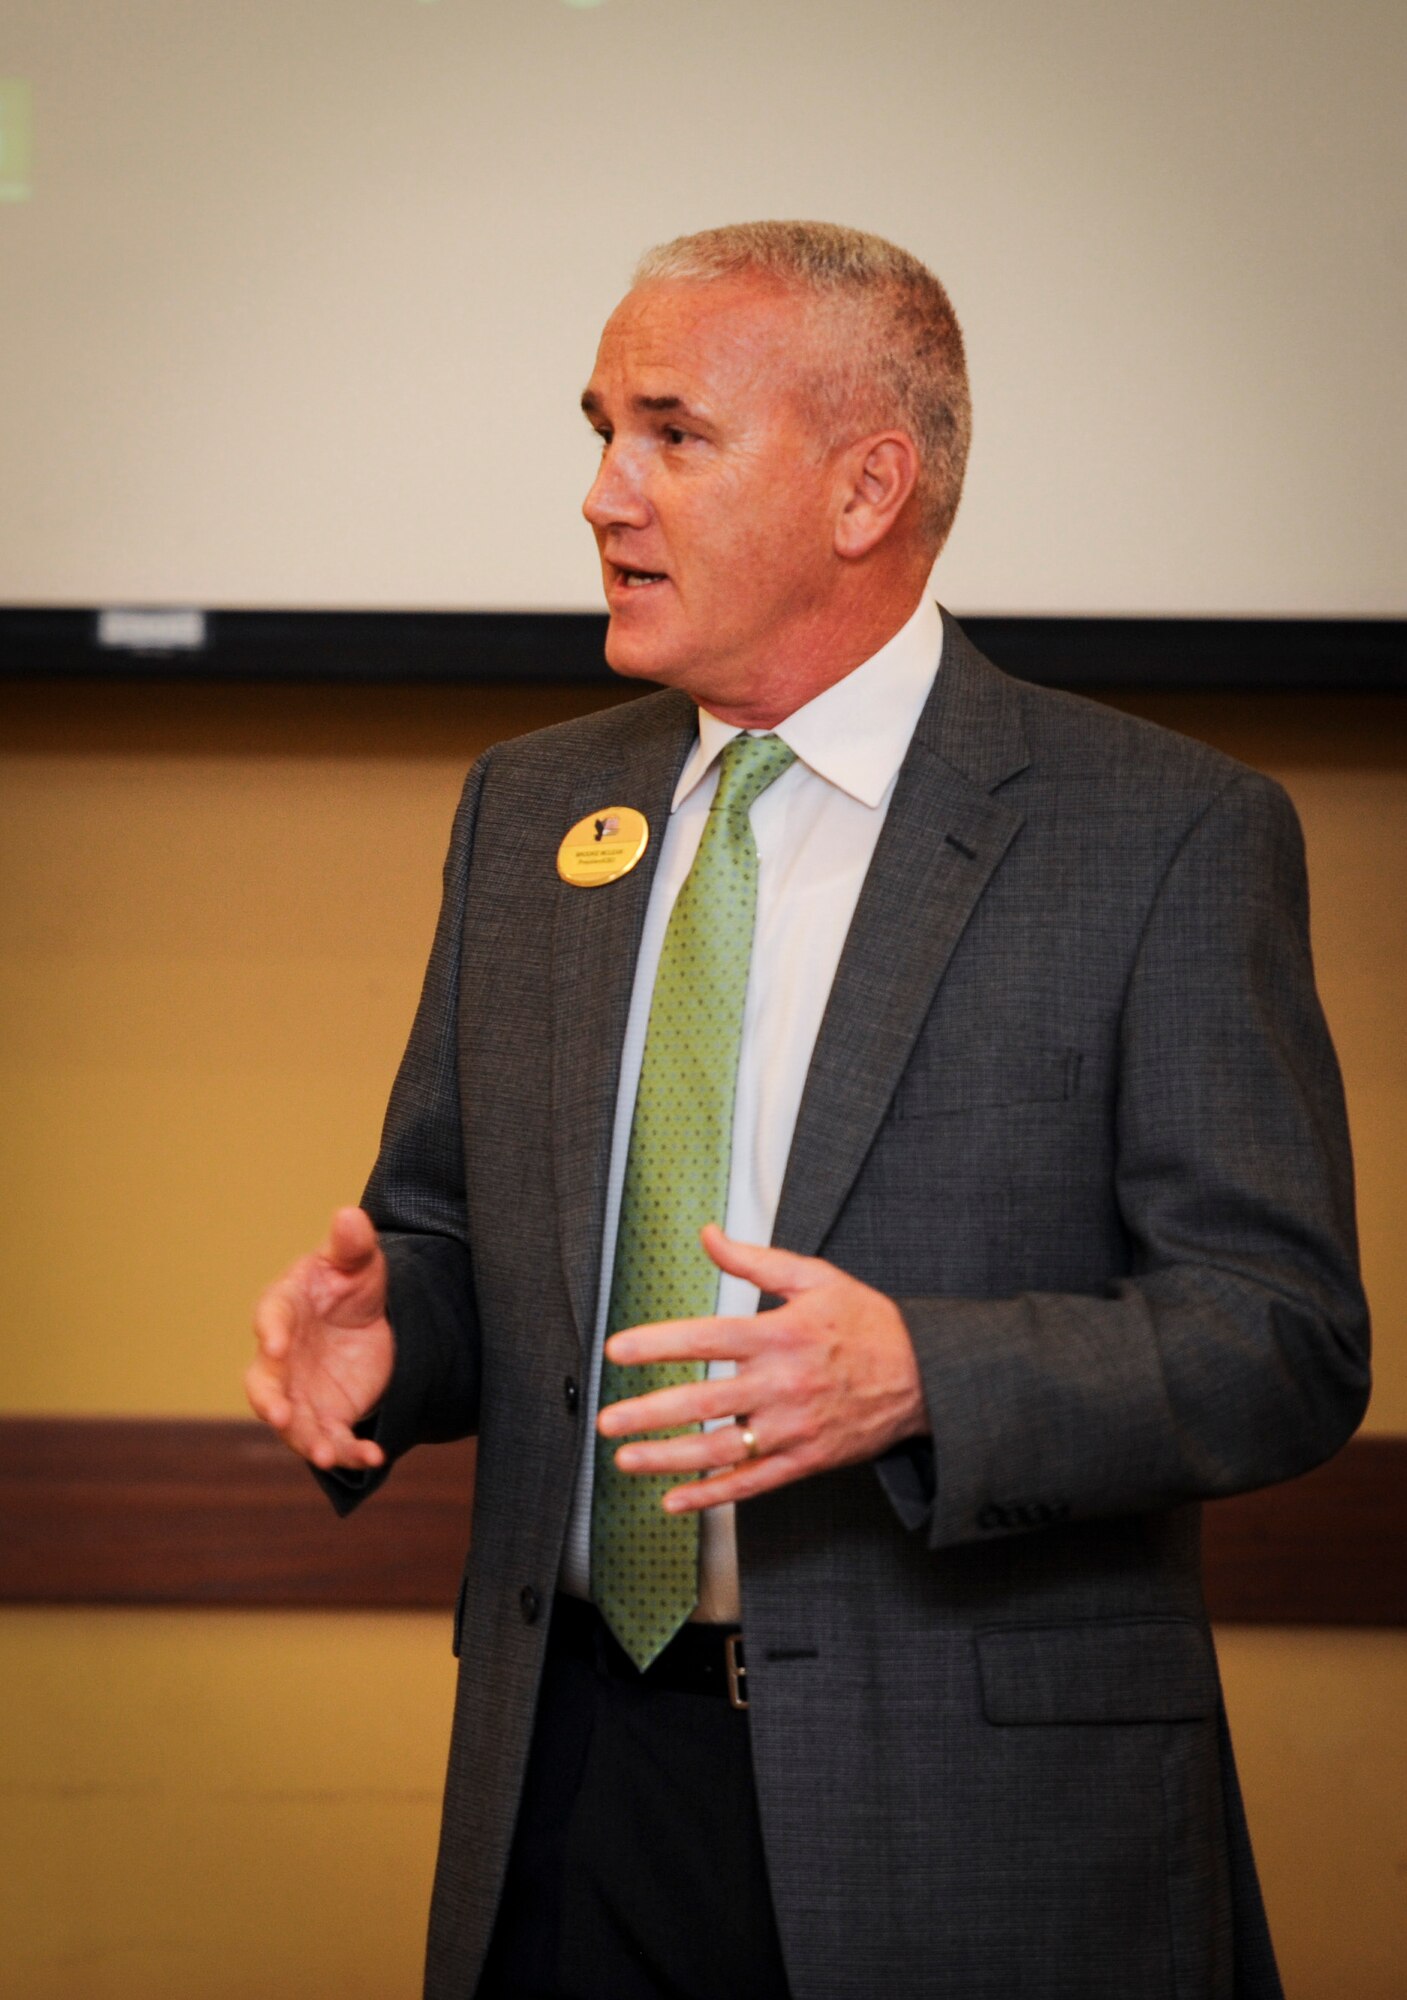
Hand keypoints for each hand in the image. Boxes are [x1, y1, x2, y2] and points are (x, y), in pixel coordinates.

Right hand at [246, 1206, 394, 1471]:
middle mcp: (282, 1357)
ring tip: (326, 1455)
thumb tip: (349, 1215)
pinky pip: (333, 1439)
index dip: (271, 1330)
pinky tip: (375, 1457)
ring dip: (307, 1440)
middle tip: (280, 1415)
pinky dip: (350, 1452)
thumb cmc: (349, 1283)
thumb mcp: (358, 1261)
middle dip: (270, 1401)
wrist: (369, 1321)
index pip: (270, 1317)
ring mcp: (300, 1391)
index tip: (276, 1343)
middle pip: (264, 1383)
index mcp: (283, 1308)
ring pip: (293, 1422)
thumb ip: (352, 1244)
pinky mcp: (326, 1416)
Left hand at [596, 1224, 928, 1512]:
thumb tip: (708, 1235)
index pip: (707, 1338)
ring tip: (625, 1460)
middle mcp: (782, 1384)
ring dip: (668, 1459)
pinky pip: (752, 1484)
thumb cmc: (867, 1323)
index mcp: (780, 1334)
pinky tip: (674, 1499)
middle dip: (650, 1413)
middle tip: (608, 1420)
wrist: (925, 1376)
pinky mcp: (805, 1460)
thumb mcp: (815, 1279)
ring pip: (721, 1449)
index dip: (658, 1344)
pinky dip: (711, 1494)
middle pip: (704, 1402)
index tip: (617, 1351)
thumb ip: (755, 1260)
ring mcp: (793, 1427)